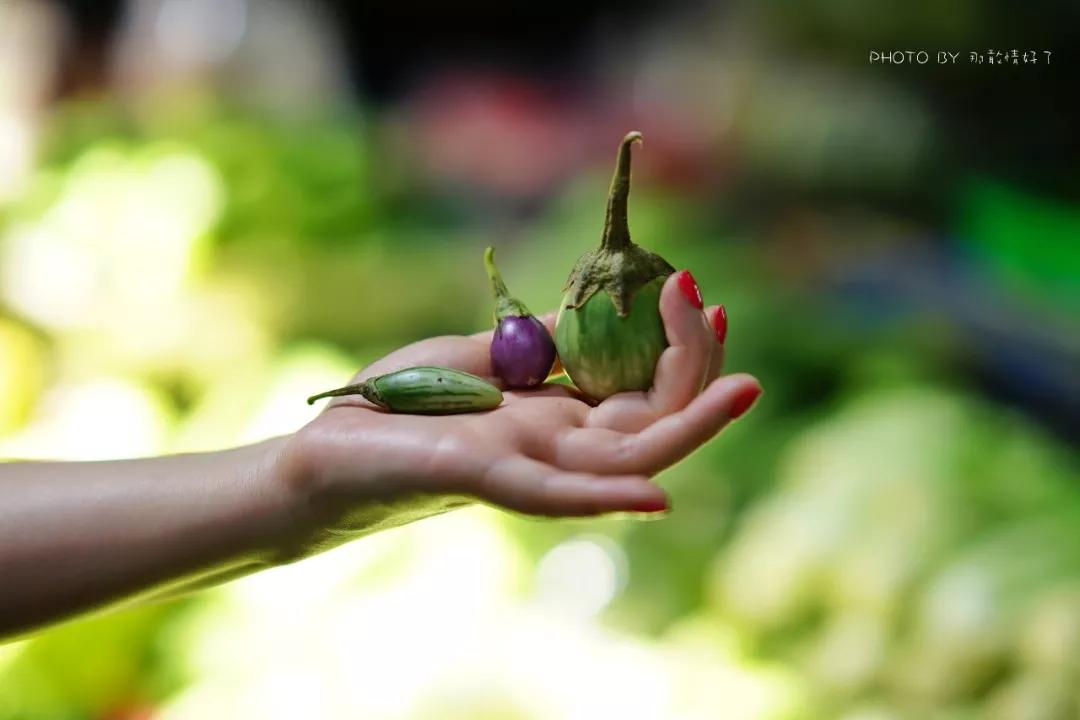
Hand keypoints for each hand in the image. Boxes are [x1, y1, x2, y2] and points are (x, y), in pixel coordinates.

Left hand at [276, 271, 759, 551]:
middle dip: (697, 370)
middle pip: (655, 424)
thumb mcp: (485, 353)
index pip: (646, 394)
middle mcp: (558, 451)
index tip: (696, 288)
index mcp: (561, 422)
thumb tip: (599, 304)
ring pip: (630, 462)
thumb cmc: (401, 404)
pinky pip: (554, 497)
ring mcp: (527, 470)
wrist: (325, 448)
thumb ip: (545, 340)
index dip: (681, 347)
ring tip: (744, 388)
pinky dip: (606, 499)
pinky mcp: (483, 479)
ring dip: (690, 428)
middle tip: (718, 308)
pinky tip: (658, 497)